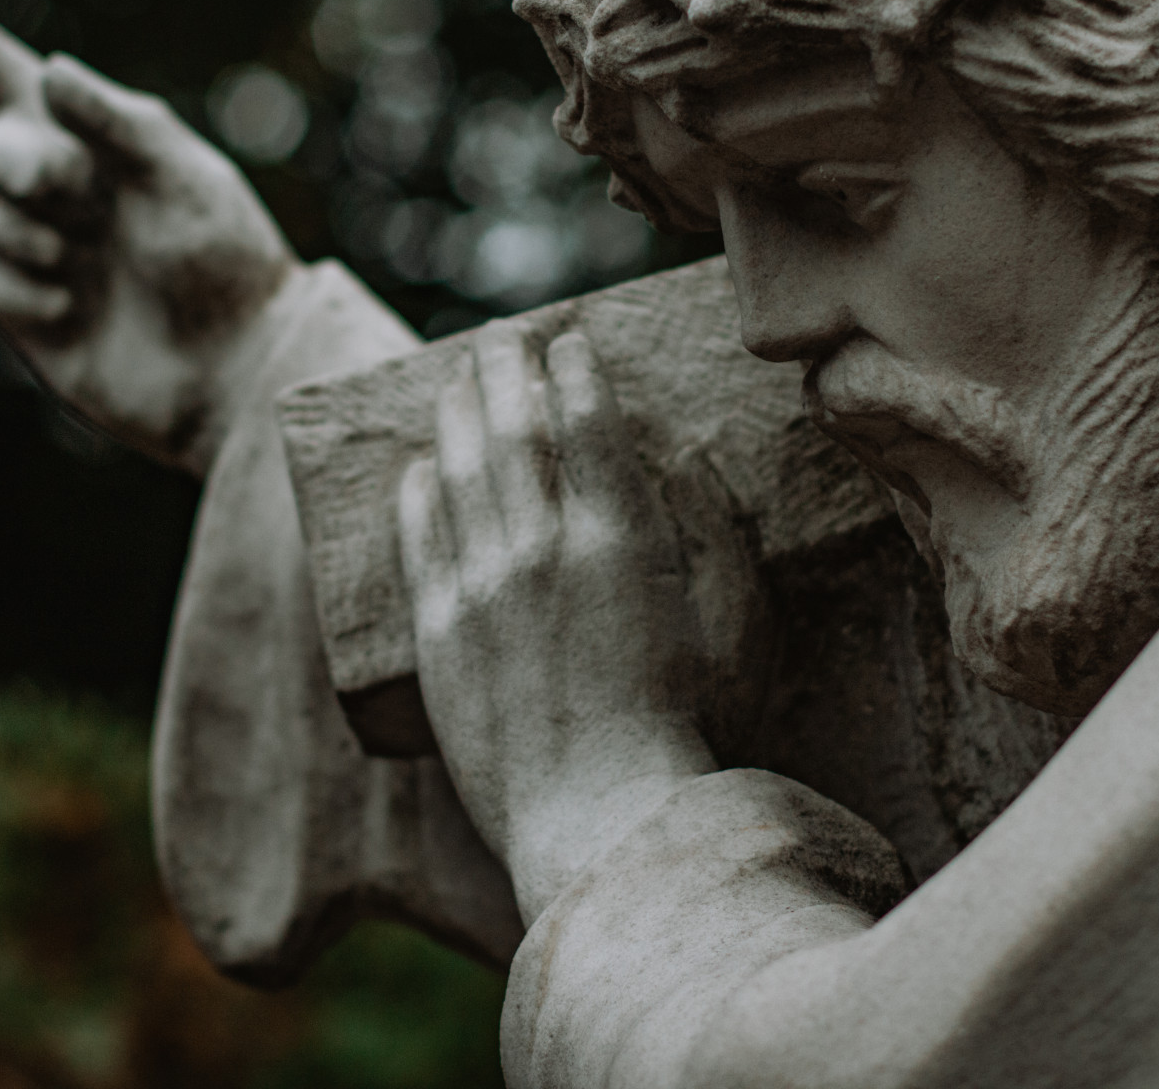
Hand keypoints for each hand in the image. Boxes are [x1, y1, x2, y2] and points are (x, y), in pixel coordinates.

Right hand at [0, 0, 298, 473]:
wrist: (239, 369)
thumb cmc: (228, 267)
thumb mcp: (185, 181)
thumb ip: (117, 125)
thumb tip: (50, 72)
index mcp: (107, 146)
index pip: (24, 87)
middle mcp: (69, 194)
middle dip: (13, 159)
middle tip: (56, 184)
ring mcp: (47, 253)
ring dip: (30, 231)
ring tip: (90, 259)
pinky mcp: (33, 315)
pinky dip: (31, 292)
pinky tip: (77, 310)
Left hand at [401, 322, 755, 922]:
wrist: (602, 822)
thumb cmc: (692, 728)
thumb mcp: (741, 621)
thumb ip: (718, 531)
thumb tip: (683, 460)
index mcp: (623, 536)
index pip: (586, 417)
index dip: (574, 367)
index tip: (569, 338)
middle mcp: (544, 547)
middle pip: (513, 426)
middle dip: (505, 368)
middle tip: (501, 336)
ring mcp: (483, 588)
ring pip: (458, 469)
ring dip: (456, 412)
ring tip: (457, 379)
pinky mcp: (440, 634)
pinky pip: (417, 537)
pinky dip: (418, 489)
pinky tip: (420, 466)